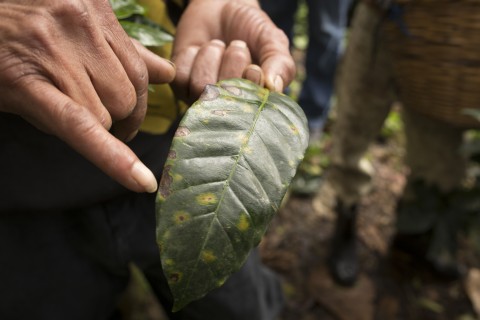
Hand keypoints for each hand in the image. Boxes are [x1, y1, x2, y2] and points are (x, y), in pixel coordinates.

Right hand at [0, 0, 174, 192]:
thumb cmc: (27, 35)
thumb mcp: (78, 37)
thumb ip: (126, 53)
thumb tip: (168, 74)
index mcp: (95, 10)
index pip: (139, 71)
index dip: (137, 103)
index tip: (128, 118)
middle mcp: (77, 23)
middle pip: (125, 96)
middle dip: (117, 119)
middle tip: (95, 118)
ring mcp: (52, 49)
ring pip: (104, 116)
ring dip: (90, 126)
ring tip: (59, 107)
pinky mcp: (27, 82)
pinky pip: (80, 125)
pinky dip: (111, 156)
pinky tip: (139, 180)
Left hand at [171, 0, 295, 103]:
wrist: (221, 6)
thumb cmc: (250, 27)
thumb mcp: (272, 41)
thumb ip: (280, 63)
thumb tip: (274, 88)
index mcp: (254, 101)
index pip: (249, 107)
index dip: (249, 83)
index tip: (253, 66)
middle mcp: (226, 105)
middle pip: (223, 96)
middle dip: (233, 62)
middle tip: (237, 47)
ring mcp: (202, 96)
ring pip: (201, 85)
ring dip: (212, 55)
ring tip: (219, 46)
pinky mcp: (180, 82)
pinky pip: (181, 76)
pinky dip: (192, 55)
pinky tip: (199, 49)